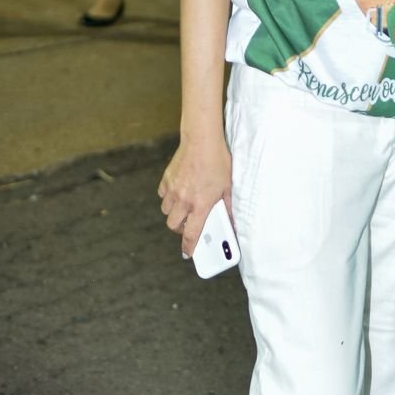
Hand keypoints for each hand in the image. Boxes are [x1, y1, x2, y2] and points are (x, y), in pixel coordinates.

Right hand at [158, 137, 232, 258]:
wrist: (201, 140)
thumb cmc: (218, 161)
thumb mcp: (229, 186)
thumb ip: (228, 206)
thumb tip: (232, 221)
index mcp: (200, 204)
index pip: (191, 233)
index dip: (188, 247)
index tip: (188, 254)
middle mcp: (184, 200)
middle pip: (173, 225)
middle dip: (180, 228)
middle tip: (189, 223)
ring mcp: (173, 190)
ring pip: (166, 211)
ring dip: (174, 213)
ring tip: (185, 206)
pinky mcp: (166, 179)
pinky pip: (162, 196)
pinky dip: (168, 198)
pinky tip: (178, 192)